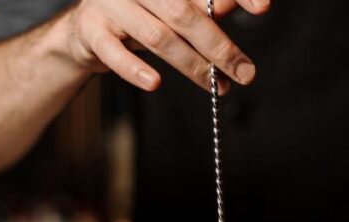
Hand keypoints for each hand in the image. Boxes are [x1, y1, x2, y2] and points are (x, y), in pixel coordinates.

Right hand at [56, 0, 267, 92]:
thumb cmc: (142, 16)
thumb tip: (253, 5)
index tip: (262, 8)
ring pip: (158, 36)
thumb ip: (209, 5)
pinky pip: (114, 52)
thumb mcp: (176, 8)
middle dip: (219, 46)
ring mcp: (111, 3)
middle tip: (245, 72)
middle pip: (184, 14)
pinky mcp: (91, 29)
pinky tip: (155, 83)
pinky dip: (135, 69)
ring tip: (216, 86)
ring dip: (192, 66)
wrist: (85, 30)